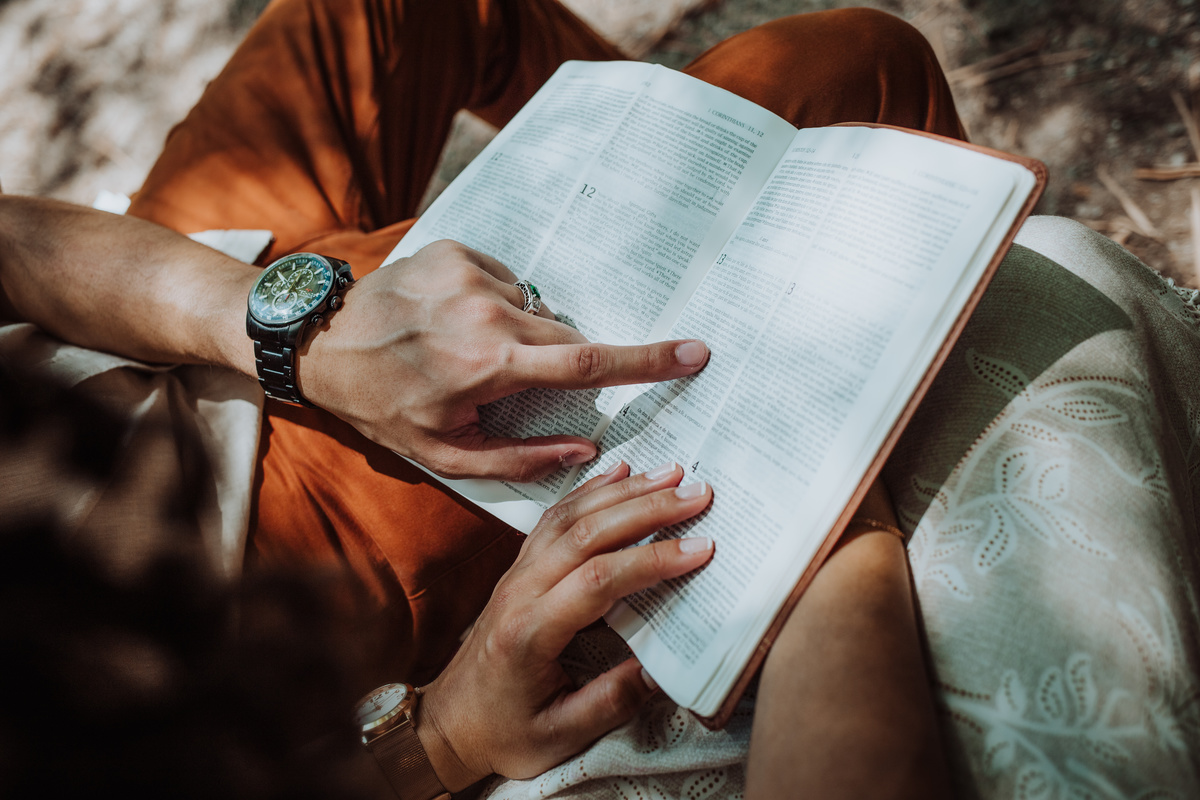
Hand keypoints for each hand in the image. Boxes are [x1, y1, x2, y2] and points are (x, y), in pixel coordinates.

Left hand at [299, 240, 709, 480]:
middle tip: (508, 380)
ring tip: (467, 349)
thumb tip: (586, 448)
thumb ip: (521, 458)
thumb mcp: (444, 453)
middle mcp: (487, 311)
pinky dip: (495, 305)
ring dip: (520, 333)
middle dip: (556, 361)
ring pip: (535, 309)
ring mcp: (471, 273)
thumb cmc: (383, 406)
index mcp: (488, 365)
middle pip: (564, 335)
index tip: (694, 352)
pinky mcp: (458, 249)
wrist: (321, 340)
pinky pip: (507, 282)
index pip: (586, 364)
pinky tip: (455, 320)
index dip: (645, 362)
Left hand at [415, 461, 713, 789]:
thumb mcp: (559, 735)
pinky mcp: (520, 568)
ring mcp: (517, 574)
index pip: (597, 581)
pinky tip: (617, 472)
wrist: (448, 723)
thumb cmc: (502, 732)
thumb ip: (611, 702)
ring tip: (670, 473)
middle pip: (587, 534)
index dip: (651, 560)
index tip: (699, 548)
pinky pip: (554, 518)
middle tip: (695, 494)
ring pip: (571, 517)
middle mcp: (520, 591)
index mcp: (529, 632)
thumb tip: (662, 670)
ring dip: (623, 491)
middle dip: (646, 509)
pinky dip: (589, 490)